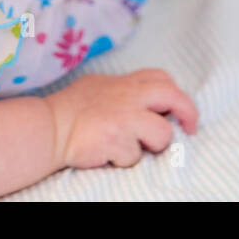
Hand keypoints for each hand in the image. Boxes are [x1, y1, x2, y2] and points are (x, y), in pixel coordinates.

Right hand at [47, 70, 198, 169]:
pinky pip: (135, 156)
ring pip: (162, 134)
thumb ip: (124, 90)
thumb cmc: (71, 109)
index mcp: (125, 82)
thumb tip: (146, 102)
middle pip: (174, 97)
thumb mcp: (99, 86)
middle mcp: (128, 96)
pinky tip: (107, 153)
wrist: (49, 126)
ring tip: (129, 146)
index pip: (162, 78)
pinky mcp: (117, 139)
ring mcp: (124, 117)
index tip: (179, 110)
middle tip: (190, 129)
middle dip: (188, 113)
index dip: (176, 93)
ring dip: (151, 146)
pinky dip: (123, 160)